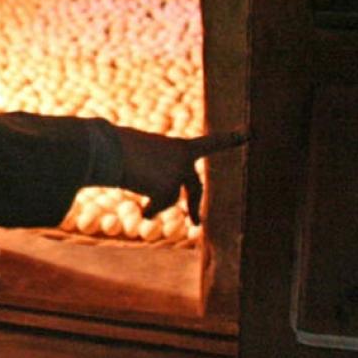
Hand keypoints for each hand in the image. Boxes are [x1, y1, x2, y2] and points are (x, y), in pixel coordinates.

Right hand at [116, 127, 247, 223]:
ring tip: (142, 205)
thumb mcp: (143, 154)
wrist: (108, 149)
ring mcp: (178, 174)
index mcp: (180, 146)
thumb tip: (153, 197)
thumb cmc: (117, 147)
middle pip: (195, 187)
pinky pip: (158, 207)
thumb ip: (157, 169)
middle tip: (197, 223)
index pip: (211, 143)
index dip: (230, 140)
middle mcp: (184, 159)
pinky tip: (140, 207)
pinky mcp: (168, 188)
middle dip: (195, 206)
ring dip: (155, 205)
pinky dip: (149, 210)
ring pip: (170, 199)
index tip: (250, 134)